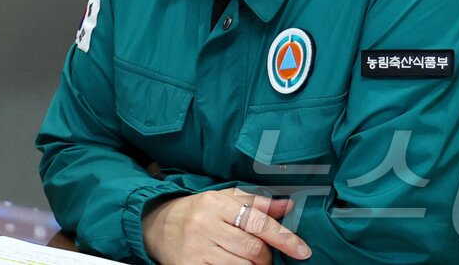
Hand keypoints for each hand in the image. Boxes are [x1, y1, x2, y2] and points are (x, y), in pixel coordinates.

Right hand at [142, 188, 311, 263]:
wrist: (156, 225)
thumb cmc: (196, 211)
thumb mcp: (223, 199)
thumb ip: (256, 202)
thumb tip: (288, 205)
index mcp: (216, 203)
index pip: (257, 221)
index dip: (284, 237)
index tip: (302, 250)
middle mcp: (205, 225)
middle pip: (253, 248)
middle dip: (265, 256)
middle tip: (261, 255)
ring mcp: (197, 249)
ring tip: (245, 259)